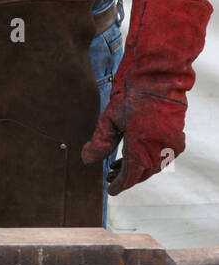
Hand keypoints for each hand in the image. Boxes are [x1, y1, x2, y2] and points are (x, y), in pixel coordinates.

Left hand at [81, 0, 211, 194]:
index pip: (131, 174)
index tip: (110, 190)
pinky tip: (134, 156)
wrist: (158, 74)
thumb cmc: (130, 93)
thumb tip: (87, 160)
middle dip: (127, 177)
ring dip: (138, 169)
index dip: (120, 184)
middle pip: (143, 172)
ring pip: (154, 166)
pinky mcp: (177, 137)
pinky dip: (148, 159)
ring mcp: (172, 143)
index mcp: (142, 144)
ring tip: (117, 167)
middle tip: (109, 178)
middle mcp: (160, 147)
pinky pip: (162, 156)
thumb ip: (100, 142)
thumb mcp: (109, 118)